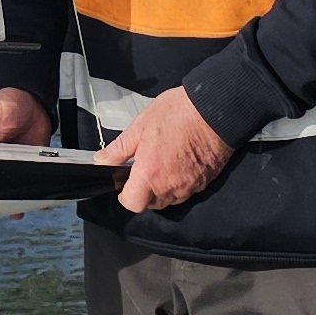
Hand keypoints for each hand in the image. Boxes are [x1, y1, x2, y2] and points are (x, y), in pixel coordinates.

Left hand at [94, 88, 233, 213]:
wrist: (214, 110)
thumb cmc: (177, 114)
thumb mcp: (140, 126)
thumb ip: (119, 149)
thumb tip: (101, 161)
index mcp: (150, 173)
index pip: (132, 204)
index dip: (125, 195)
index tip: (125, 183)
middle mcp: (170, 186)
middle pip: (151, 204)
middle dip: (143, 192)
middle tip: (144, 169)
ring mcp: (189, 187)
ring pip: (169, 200)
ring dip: (161, 190)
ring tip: (162, 166)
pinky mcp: (204, 183)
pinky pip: (186, 192)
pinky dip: (179, 185)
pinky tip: (178, 165)